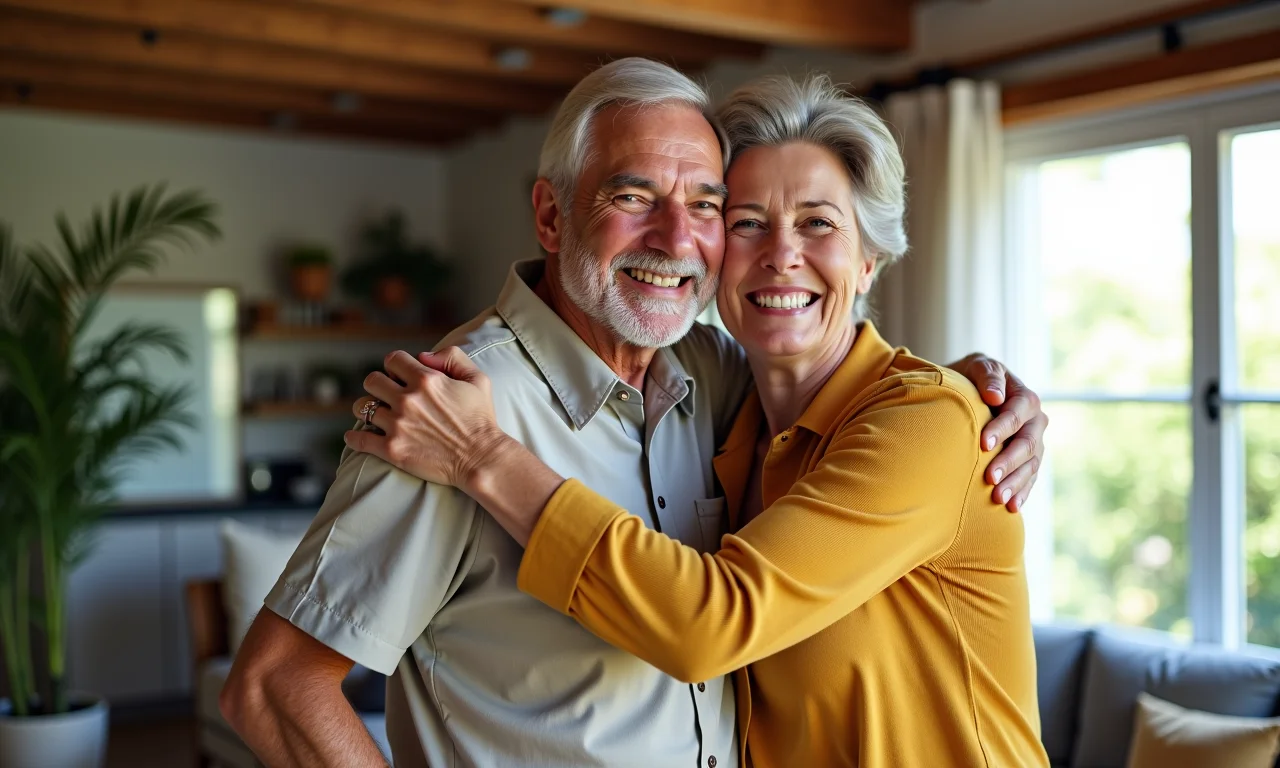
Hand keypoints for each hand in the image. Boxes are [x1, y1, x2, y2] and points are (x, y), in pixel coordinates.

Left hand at [345, 347, 507, 487]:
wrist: (481, 459)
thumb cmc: (481, 420)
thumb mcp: (477, 379)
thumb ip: (452, 357)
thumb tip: (423, 355)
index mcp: (427, 379)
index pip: (393, 360)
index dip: (396, 367)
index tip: (401, 378)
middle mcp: (408, 399)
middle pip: (371, 380)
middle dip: (378, 386)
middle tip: (387, 396)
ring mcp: (398, 425)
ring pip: (361, 407)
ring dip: (367, 409)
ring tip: (377, 416)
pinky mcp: (392, 449)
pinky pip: (358, 439)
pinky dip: (354, 438)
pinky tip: (358, 437)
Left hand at [948, 353, 1048, 512]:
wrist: (971, 392)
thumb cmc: (972, 377)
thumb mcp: (977, 366)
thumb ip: (987, 375)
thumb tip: (996, 395)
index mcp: (1025, 398)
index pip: (1018, 413)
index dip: (1002, 428)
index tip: (983, 444)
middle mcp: (1035, 422)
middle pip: (1027, 444)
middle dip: (1009, 462)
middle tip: (989, 479)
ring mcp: (1034, 443)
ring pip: (1030, 465)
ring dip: (1015, 483)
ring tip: (998, 499)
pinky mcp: (1028, 461)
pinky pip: (1029, 478)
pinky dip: (1021, 492)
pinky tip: (1011, 507)